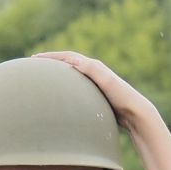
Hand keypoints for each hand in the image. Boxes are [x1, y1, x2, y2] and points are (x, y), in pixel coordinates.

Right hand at [33, 51, 161, 132]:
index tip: (35, 58)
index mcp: (93, 66)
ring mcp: (95, 84)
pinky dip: (65, 89)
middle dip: (51, 63)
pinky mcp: (97, 96)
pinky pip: (76, 89)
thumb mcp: (106, 81)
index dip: (51, 57)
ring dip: (57, 75)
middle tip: (35, 65)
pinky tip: (59, 100)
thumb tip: (74, 61)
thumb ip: (92, 70)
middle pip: (68, 63)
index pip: (68, 57)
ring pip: (71, 76)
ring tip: (43, 80)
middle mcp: (94, 72)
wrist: (135, 112)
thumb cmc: (121, 97)